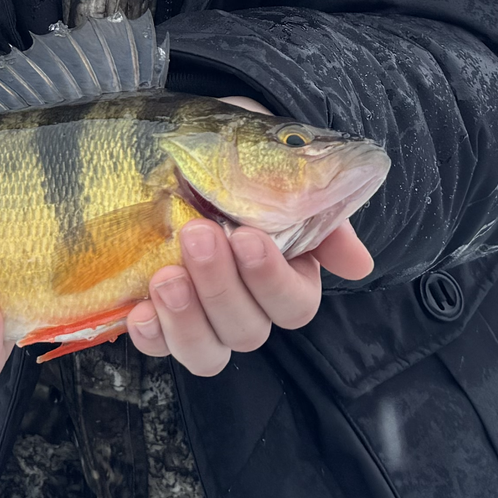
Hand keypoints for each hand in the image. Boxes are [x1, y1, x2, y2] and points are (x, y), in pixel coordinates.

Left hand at [127, 93, 374, 375]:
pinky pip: (159, 349)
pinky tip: (139, 311)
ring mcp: (202, 318)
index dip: (271, 279)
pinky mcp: (159, 320)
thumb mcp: (276, 166)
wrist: (181, 143)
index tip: (246, 237)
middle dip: (221, 286)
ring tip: (166, 278)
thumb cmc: (237, 158)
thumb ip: (315, 211)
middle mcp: (247, 306)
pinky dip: (152, 336)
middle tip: (197, 235)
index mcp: (285, 277)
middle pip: (248, 330)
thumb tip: (358, 265)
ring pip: (208, 354)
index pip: (293, 305)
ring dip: (188, 320)